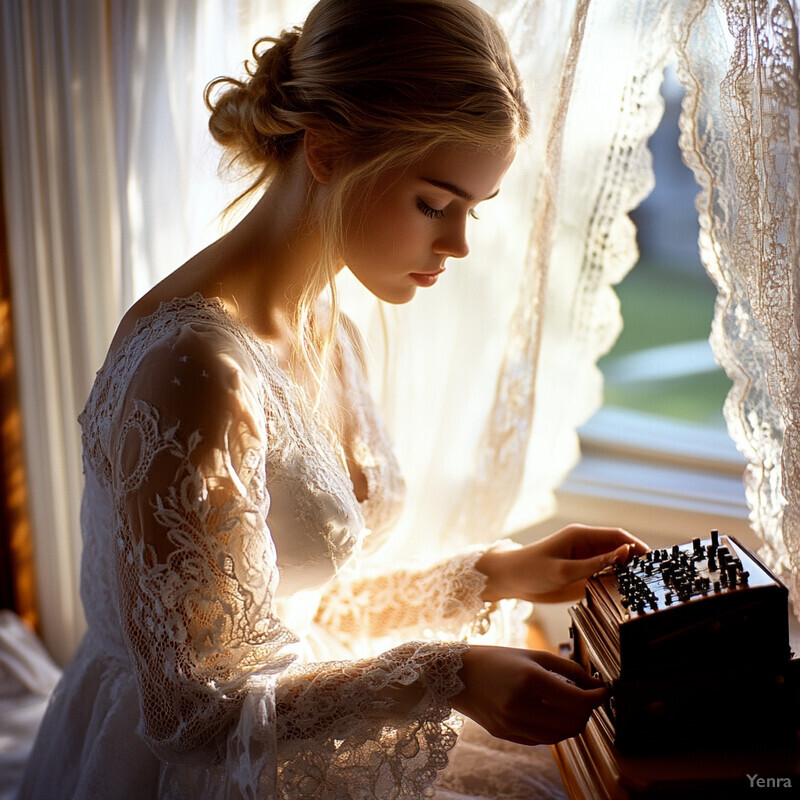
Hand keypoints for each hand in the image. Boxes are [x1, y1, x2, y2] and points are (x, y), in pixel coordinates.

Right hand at [451, 645, 606, 744]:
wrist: (457, 674)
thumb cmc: (498, 659)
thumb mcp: (533, 655)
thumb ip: (568, 669)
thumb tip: (596, 685)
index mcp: (530, 680)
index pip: (578, 699)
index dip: (597, 697)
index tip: (604, 690)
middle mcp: (521, 705)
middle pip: (573, 722)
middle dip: (587, 711)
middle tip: (587, 696)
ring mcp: (512, 724)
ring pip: (560, 736)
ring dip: (572, 723)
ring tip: (570, 705)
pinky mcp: (506, 734)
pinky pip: (542, 740)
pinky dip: (554, 730)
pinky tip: (550, 714)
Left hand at [477, 523, 648, 602]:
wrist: (509, 580)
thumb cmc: (530, 570)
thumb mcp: (562, 570)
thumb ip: (593, 564)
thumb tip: (624, 553)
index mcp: (581, 536)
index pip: (617, 536)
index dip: (637, 545)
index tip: (655, 560)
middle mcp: (586, 546)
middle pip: (619, 550)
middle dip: (637, 560)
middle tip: (656, 577)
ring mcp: (584, 560)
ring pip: (614, 565)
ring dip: (628, 573)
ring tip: (647, 588)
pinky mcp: (581, 574)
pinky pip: (604, 577)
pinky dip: (616, 583)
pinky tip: (626, 595)